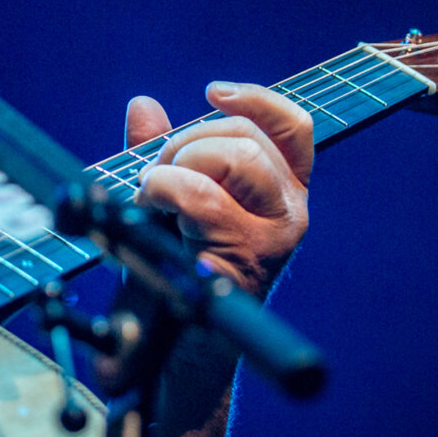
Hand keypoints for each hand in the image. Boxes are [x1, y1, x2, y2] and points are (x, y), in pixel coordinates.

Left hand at [125, 82, 312, 297]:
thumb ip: (163, 153)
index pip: (293, 129)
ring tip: (155, 194)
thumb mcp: (169, 201)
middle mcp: (289, 211)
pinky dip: (163, 190)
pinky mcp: (247, 256)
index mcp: (281, 192)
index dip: (255, 100)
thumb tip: (144, 106)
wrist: (172, 343)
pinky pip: (200, 197)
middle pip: (246, 137)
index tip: (212, 92)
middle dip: (187, 141)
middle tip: (159, 173)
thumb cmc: (173, 269)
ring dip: (176, 165)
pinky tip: (149, 207)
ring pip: (232, 158)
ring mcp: (273, 235)